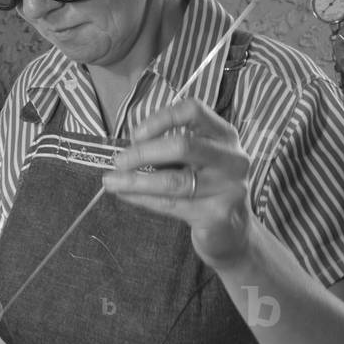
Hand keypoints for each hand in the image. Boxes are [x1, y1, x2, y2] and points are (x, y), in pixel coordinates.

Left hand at [102, 97, 254, 269]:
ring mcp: (228, 188)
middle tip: (118, 160)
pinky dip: (142, 199)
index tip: (135, 134)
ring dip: (135, 180)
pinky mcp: (217, 215)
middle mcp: (232, 159)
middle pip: (183, 146)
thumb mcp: (192, 162)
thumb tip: (128, 149)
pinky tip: (126, 195)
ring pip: (173, 181)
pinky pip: (171, 205)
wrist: (232, 232)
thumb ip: (167, 151)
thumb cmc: (204, 188)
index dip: (161, 118)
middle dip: (143, 152)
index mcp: (224, 136)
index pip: (193, 111)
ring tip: (111, 181)